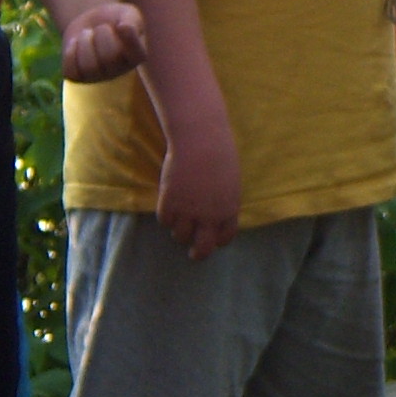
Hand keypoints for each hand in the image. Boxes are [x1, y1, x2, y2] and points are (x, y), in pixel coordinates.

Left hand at [61, 1, 146, 81]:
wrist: (91, 22)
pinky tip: (75, 44)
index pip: (137, 55)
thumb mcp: (127, 13)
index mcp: (136, 57)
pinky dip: (70, 52)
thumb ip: (131, 20)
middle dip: (102, 34)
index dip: (128, 38)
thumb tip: (124, 28)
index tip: (121, 24)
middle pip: (109, 57)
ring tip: (87, 34)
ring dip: (85, 42)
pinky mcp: (78, 77)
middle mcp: (118, 71)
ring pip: (88, 66)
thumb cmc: (114, 18)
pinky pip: (71, 70)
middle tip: (101, 27)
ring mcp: (98, 76)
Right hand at [153, 121, 242, 258]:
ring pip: (180, 235)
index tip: (213, 240)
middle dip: (198, 254)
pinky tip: (169, 207)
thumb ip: (223, 201)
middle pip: (203, 248)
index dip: (218, 241)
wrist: (201, 142)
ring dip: (180, 231)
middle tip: (193, 253)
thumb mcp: (230, 182)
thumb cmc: (219, 155)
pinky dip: (166, 217)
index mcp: (229, 210)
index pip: (225, 237)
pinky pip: (165, 221)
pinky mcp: (170, 203)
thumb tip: (214, 216)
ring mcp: (188, 211)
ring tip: (179, 221)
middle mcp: (209, 216)